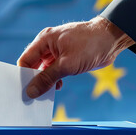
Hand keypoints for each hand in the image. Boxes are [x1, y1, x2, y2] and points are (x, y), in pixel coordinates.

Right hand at [17, 16, 134, 97]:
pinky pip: (54, 69)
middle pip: (33, 65)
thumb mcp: (67, 65)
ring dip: (46, 80)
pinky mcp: (66, 56)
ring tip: (48, 92)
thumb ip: (47, 78)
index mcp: (44, 40)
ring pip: (44, 69)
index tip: (24, 90)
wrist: (111, 39)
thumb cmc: (90, 45)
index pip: (25, 60)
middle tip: (35, 95)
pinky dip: (55, 78)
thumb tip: (31, 91)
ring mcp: (57, 50)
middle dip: (35, 80)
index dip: (23, 75)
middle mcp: (48, 44)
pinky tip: (59, 86)